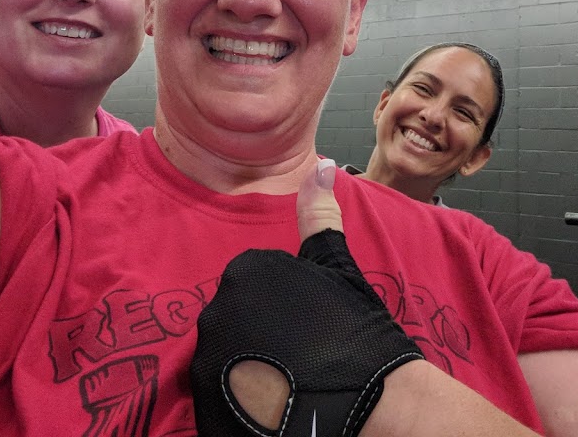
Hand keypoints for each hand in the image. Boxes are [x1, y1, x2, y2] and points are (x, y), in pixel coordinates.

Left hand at [190, 159, 423, 435]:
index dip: (281, 311)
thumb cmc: (355, 330)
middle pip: (234, 325)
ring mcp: (207, 367)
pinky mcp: (207, 412)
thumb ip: (319, 214)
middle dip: (259, 339)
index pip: (252, 290)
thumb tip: (322, 164)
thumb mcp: (336, 265)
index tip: (305, 328)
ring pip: (224, 365)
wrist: (370, 403)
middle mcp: (214, 315)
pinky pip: (219, 404)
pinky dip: (241, 409)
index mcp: (241, 275)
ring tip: (289, 387)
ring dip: (249, 373)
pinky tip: (275, 410)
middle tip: (299, 358)